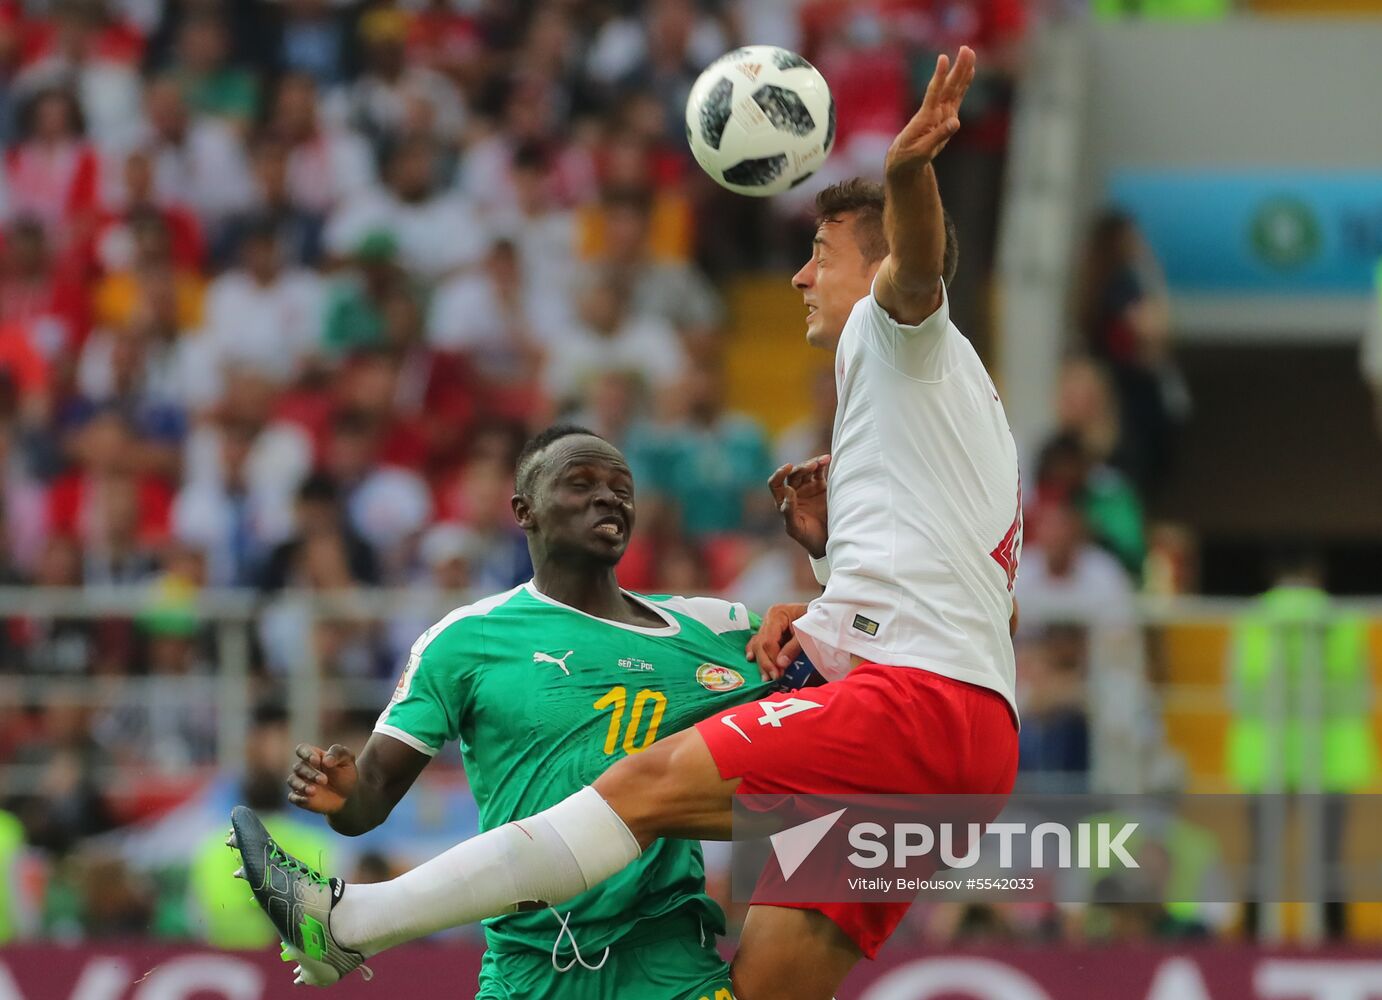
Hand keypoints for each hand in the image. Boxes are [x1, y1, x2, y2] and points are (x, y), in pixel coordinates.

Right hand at [287, 743, 357, 815]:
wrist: (348, 795)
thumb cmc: (346, 773)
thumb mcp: (347, 759)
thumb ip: (338, 754)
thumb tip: (326, 761)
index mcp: (314, 755)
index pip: (302, 749)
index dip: (306, 754)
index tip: (316, 760)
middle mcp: (304, 768)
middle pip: (298, 767)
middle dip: (310, 774)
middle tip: (324, 780)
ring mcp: (300, 783)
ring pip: (292, 781)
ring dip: (301, 785)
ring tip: (313, 791)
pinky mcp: (299, 797)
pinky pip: (292, 797)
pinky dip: (298, 798)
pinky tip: (307, 799)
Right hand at [745, 602, 808, 680]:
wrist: (821, 612)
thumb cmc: (814, 619)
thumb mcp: (805, 633)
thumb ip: (792, 648)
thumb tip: (780, 664)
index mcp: (777, 614)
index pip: (768, 641)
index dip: (772, 659)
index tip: (778, 674)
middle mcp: (769, 618)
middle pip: (761, 643)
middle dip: (766, 662)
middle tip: (773, 677)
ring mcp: (768, 623)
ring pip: (758, 644)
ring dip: (761, 661)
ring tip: (764, 676)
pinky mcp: (770, 629)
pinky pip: (759, 641)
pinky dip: (756, 651)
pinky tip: (751, 659)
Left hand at [769, 455, 829, 558]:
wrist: (827, 541)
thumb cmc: (808, 538)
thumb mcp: (795, 528)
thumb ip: (788, 510)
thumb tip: (787, 489)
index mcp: (783, 501)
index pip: (775, 484)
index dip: (779, 474)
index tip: (787, 468)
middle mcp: (794, 492)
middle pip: (793, 474)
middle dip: (801, 469)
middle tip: (810, 467)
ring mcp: (807, 488)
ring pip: (806, 470)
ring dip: (811, 463)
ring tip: (819, 463)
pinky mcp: (821, 486)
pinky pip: (819, 471)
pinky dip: (822, 464)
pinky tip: (827, 459)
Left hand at [884, 46, 976, 177]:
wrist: (904, 159)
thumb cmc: (910, 156)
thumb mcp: (923, 151)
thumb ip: (939, 136)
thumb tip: (956, 122)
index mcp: (925, 117)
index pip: (933, 93)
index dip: (939, 77)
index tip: (943, 59)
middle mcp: (934, 110)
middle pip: (948, 86)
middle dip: (957, 68)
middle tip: (965, 49)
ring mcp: (941, 112)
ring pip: (953, 88)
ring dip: (962, 71)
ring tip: (970, 53)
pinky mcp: (946, 115)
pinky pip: (957, 96)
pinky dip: (964, 84)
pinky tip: (970, 71)